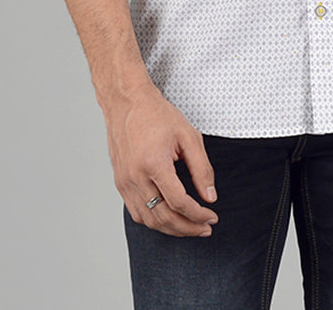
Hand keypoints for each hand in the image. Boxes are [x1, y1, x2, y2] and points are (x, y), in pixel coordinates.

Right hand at [103, 82, 218, 236]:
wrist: (127, 102)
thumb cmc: (157, 115)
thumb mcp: (188, 136)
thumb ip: (202, 168)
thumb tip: (210, 197)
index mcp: (154, 163)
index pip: (178, 202)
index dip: (198, 215)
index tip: (212, 217)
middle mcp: (135, 177)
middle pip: (163, 217)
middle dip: (187, 228)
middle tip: (205, 228)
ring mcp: (125, 182)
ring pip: (148, 220)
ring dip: (171, 229)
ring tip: (190, 227)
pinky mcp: (120, 183)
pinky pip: (136, 212)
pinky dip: (154, 221)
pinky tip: (169, 218)